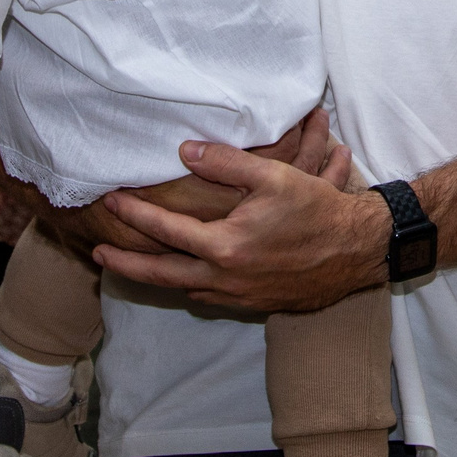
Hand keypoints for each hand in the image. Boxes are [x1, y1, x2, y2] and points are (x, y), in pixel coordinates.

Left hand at [90, 137, 384, 313]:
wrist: (358, 251)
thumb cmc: (318, 210)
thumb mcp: (273, 176)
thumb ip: (225, 163)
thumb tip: (185, 151)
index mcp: (225, 247)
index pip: (167, 230)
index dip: (136, 215)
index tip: (112, 201)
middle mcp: (225, 279)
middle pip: (161, 274)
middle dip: (127, 265)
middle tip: (98, 256)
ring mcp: (240, 296)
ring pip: (185, 290)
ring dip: (157, 278)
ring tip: (135, 267)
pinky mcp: (255, 304)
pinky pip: (210, 298)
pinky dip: (189, 287)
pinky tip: (186, 278)